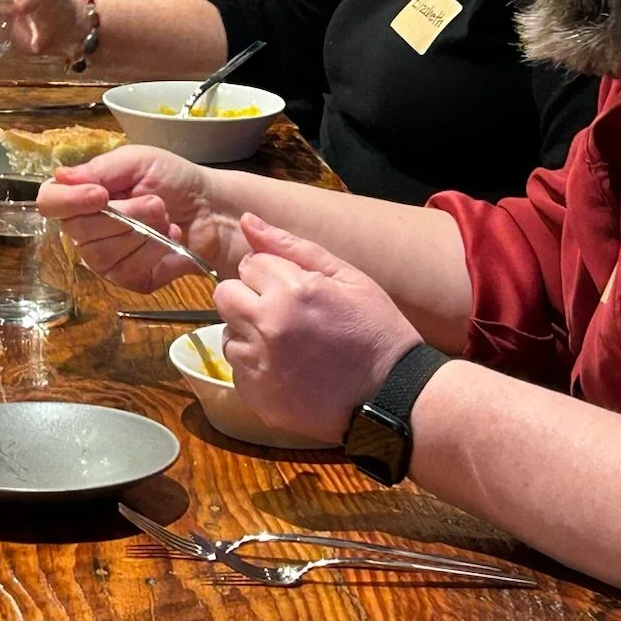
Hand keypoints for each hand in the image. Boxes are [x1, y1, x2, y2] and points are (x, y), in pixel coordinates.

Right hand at [36, 145, 241, 290]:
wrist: (212, 208)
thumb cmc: (173, 178)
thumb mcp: (138, 161)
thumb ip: (100, 169)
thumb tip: (60, 176)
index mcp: (80, 195)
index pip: (50, 203)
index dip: (70, 201)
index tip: (101, 194)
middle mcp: (85, 230)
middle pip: (80, 231)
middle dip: (124, 215)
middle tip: (155, 202)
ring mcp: (105, 259)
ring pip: (104, 253)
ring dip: (143, 233)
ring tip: (166, 218)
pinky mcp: (130, 279)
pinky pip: (129, 271)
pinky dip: (156, 253)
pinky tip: (171, 240)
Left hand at [215, 214, 424, 441]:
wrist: (395, 399)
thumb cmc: (376, 331)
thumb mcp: (348, 278)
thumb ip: (292, 247)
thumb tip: (246, 221)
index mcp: (290, 292)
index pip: (249, 264)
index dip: (272, 276)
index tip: (295, 292)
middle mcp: (267, 327)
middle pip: (225, 295)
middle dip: (250, 299)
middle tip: (284, 315)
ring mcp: (259, 365)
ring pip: (228, 333)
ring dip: (250, 334)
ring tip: (290, 346)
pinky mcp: (257, 397)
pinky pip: (238, 370)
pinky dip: (256, 368)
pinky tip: (290, 372)